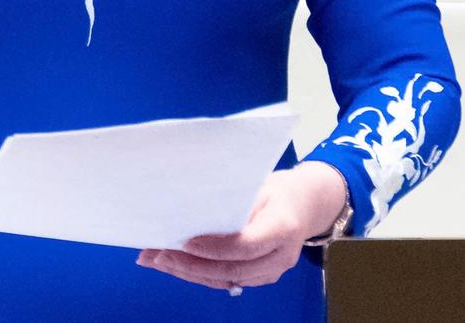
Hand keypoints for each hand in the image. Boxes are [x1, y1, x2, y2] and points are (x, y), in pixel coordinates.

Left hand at [136, 162, 346, 290]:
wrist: (307, 203)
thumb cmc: (279, 189)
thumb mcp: (260, 184)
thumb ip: (233, 200)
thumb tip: (191, 209)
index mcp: (283, 227)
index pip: (246, 245)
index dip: (215, 248)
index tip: (186, 242)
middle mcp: (281, 255)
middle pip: (232, 269)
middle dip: (191, 265)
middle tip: (158, 254)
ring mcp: (273, 270)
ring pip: (227, 280)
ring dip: (189, 273)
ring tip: (157, 260)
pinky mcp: (261, 276)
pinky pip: (228, 281)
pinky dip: (200, 274)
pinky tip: (176, 264)